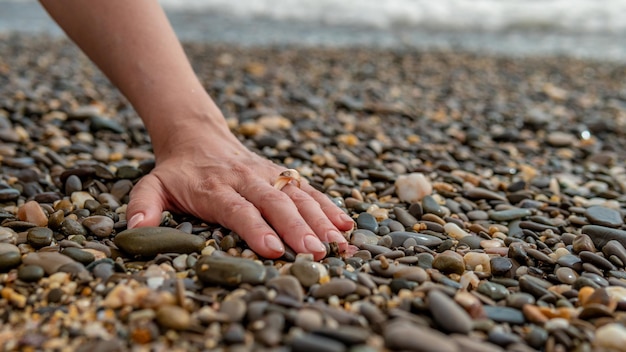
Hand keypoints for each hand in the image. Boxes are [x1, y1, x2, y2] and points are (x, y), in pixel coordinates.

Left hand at [125, 130, 353, 259]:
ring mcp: (268, 175)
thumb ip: (143, 205)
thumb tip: (135, 230)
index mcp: (215, 187)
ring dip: (319, 219)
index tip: (273, 249)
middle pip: (274, 203)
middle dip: (296, 228)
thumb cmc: (178, 171)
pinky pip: (308, 189)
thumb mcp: (152, 185)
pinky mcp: (282, 175)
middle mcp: (246, 179)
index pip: (238, 209)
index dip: (256, 228)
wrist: (199, 136)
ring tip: (337, 243)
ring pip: (297, 196)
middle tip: (314, 253)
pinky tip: (346, 224)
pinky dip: (328, 205)